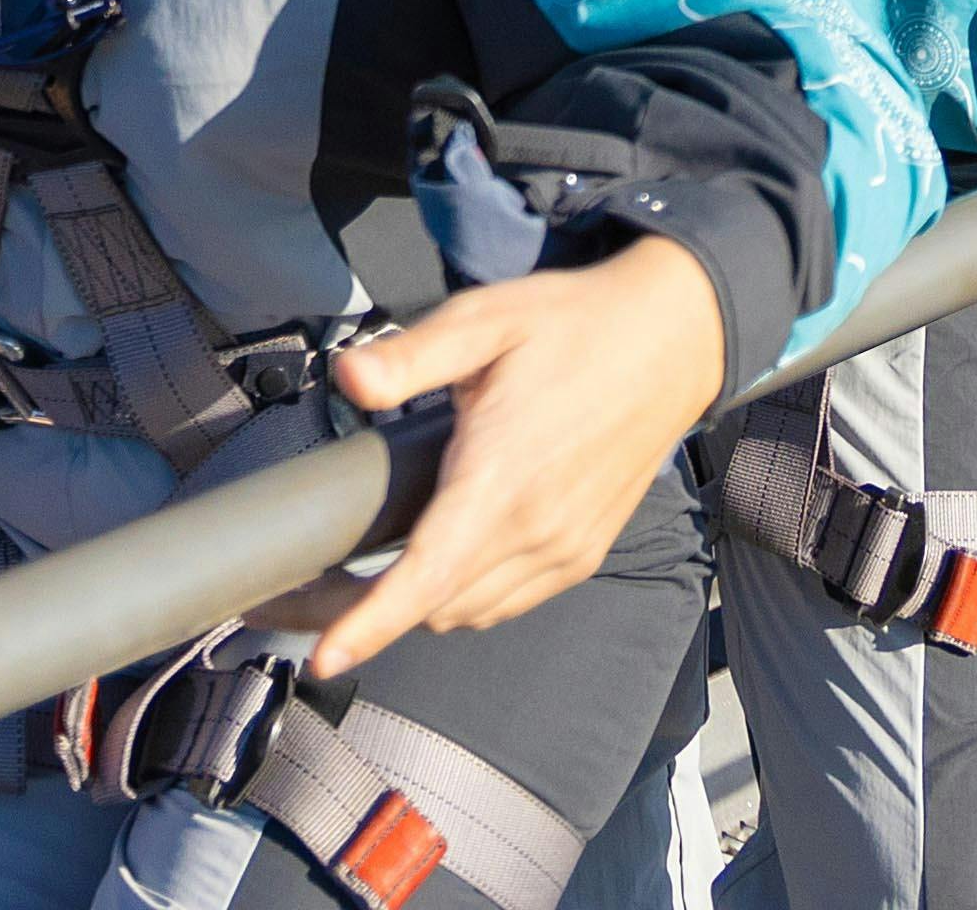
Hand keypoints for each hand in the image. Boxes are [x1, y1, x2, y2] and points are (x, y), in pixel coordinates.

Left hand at [280, 238, 722, 680]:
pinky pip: (509, 600)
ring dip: (418, 607)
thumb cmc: (573, 326)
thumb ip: (410, 356)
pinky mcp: (584, 552)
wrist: (670, 342)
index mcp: (502, 476)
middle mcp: (537, 530)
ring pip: (471, 611)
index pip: (426, 576)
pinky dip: (464, 597)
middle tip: (305, 592)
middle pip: (436, 606)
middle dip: (366, 614)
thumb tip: (349, 378)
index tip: (323, 657)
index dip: (370, 624)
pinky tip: (440, 561)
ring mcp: (565, 548)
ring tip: (365, 581)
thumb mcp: (483, 320)